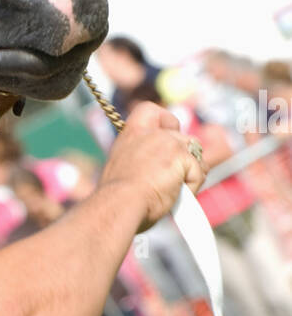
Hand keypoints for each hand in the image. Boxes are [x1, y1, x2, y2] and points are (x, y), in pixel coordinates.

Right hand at [99, 102, 206, 230]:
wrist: (119, 204)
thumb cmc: (116, 198)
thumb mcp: (124, 169)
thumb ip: (141, 160)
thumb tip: (157, 170)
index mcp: (131, 134)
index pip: (150, 110)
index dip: (165, 122)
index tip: (166, 136)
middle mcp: (151, 133)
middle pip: (183, 137)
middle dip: (184, 158)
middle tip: (173, 179)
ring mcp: (169, 142)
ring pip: (196, 155)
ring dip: (191, 173)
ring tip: (174, 192)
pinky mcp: (183, 156)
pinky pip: (199, 172)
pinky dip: (192, 187)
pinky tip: (176, 197)